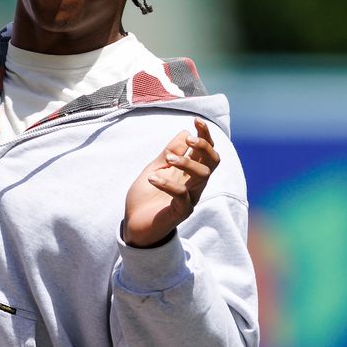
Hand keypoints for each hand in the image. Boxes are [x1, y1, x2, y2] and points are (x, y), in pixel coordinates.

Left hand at [123, 118, 219, 247]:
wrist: (134, 225)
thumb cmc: (146, 197)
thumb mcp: (154, 168)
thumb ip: (169, 153)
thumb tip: (184, 131)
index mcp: (189, 171)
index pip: (205, 150)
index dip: (205, 134)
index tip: (196, 120)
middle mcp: (194, 183)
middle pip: (213, 161)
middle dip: (204, 146)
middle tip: (188, 140)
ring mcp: (190, 198)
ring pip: (203, 176)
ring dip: (186, 162)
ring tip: (168, 159)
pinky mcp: (181, 212)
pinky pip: (183, 195)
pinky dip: (167, 184)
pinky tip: (152, 178)